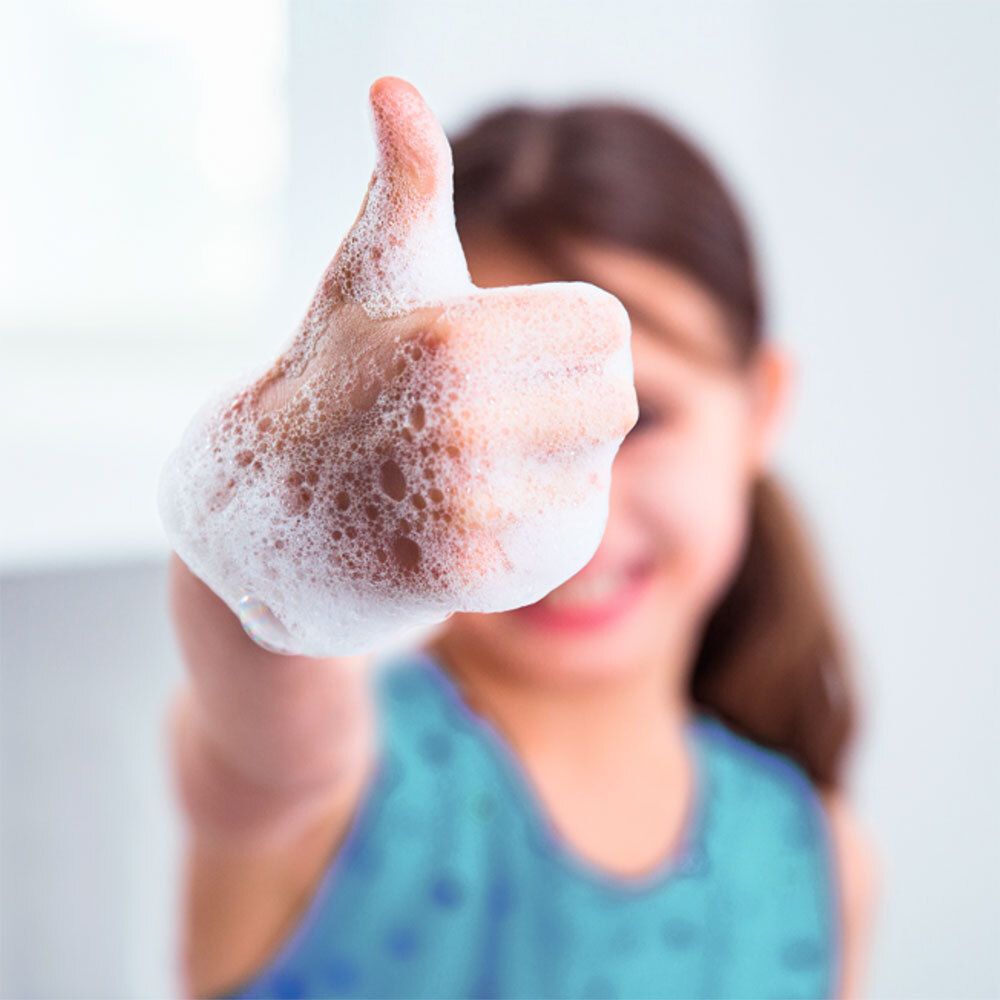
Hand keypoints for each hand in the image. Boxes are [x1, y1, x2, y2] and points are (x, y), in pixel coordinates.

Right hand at [160, 77, 636, 656]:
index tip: (510, 353)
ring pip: (594, 476)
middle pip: (614, 403)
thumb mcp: (371, 277)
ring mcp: (466, 509)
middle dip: (565, 405)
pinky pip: (571, 542)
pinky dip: (539, 529)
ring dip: (552, 472)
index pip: (605, 330)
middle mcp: (462, 425)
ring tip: (474, 469)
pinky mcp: (471, 578)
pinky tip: (474, 518)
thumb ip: (407, 184)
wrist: (265, 514)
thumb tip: (394, 87)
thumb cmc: (336, 377)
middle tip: (495, 415)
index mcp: (452, 337)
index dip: (565, 340)